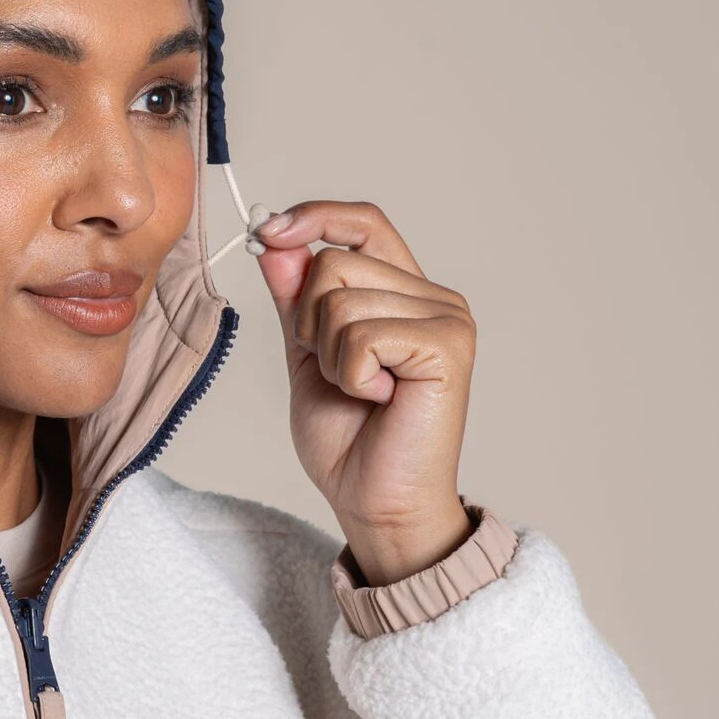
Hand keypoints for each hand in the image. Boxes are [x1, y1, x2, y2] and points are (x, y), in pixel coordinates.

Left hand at [250, 200, 475, 586]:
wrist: (373, 501)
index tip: (270, 231)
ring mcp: (447, 317)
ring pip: (340, 298)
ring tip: (362, 392)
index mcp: (401, 291)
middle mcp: (432, 295)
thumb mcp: (306, 354)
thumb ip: (295, 298)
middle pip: (332, 262)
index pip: (361, 222)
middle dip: (309, 324)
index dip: (314, 216)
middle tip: (341, 374)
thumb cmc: (348, 438)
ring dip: (331, 356)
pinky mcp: (448, 346)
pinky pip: (362, 334)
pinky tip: (379, 399)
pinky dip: (352, 374)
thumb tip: (276, 239)